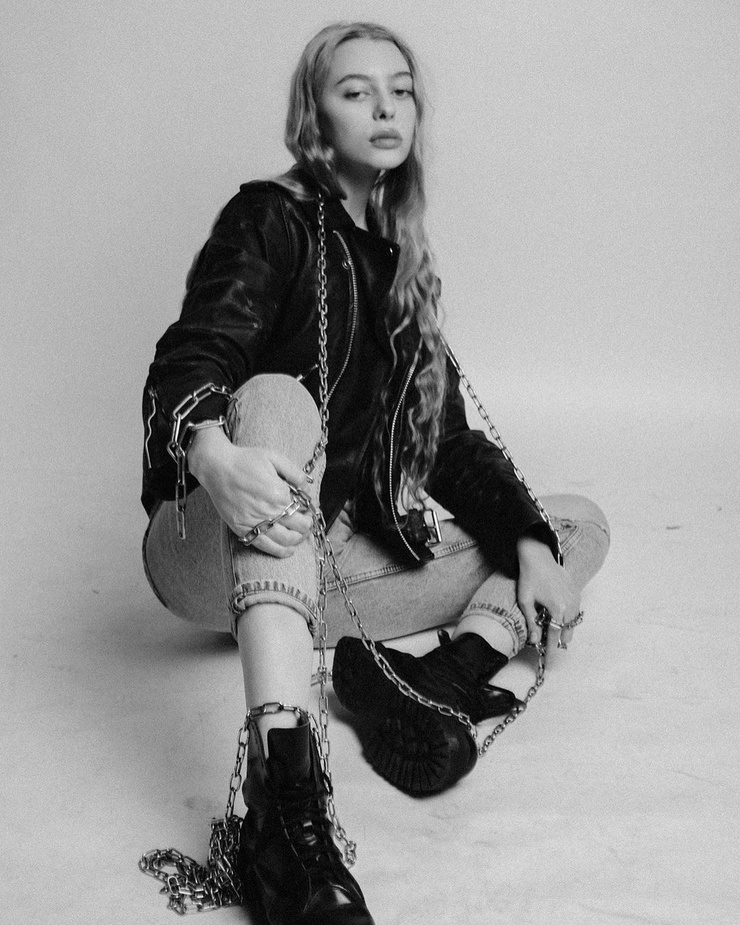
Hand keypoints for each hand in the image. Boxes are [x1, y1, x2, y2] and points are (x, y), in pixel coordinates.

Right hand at [187, 427, 313, 557]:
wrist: (217, 467)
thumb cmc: (244, 460)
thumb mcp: (274, 457)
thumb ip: (294, 472)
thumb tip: (307, 486)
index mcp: (279, 494)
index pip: (303, 511)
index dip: (308, 512)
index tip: (308, 510)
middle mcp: (269, 511)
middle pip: (297, 528)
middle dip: (306, 527)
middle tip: (307, 522)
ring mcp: (254, 522)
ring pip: (284, 540)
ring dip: (297, 540)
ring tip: (300, 536)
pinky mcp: (242, 528)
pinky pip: (264, 545)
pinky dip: (279, 551)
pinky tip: (287, 550)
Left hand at [516, 535, 580, 647]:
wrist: (538, 556)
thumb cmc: (529, 577)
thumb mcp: (525, 601)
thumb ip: (531, 622)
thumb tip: (535, 641)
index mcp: (557, 608)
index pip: (555, 636)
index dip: (551, 651)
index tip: (549, 664)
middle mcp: (570, 605)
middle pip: (567, 632)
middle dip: (557, 641)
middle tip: (546, 644)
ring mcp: (575, 598)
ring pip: (573, 623)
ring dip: (563, 629)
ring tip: (550, 630)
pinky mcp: (576, 592)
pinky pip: (575, 612)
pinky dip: (568, 618)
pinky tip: (556, 616)